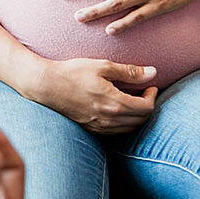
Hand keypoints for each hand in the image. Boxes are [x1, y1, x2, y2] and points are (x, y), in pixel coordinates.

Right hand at [23, 58, 157, 134]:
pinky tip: (118, 109)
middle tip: (144, 92)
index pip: (146, 108)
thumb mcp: (102, 66)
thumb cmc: (73, 72)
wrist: (47, 86)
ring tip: (133, 99)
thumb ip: (129, 71)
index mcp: (115, 103)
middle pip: (141, 120)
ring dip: (136, 116)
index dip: (152, 96)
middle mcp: (109, 119)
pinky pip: (116, 131)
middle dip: (147, 106)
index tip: (150, 86)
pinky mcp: (91, 129)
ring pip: (130, 128)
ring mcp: (100, 127)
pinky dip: (124, 122)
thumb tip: (153, 72)